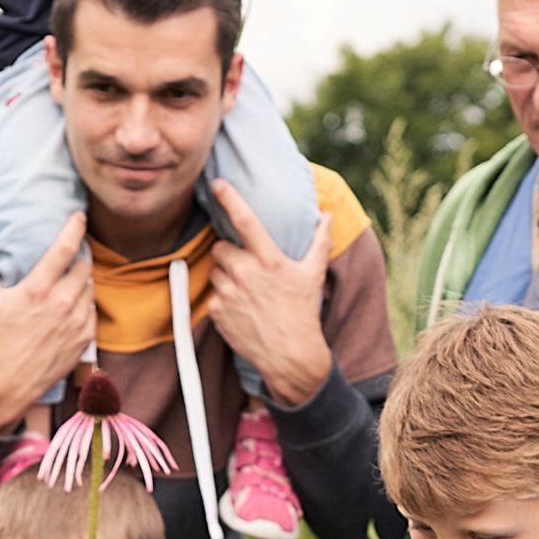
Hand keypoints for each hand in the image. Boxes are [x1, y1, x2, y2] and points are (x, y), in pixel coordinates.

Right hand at [0, 218, 94, 432]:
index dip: (75, 227)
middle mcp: (62, 304)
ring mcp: (76, 323)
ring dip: (82, 282)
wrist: (7, 383)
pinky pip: (92, 312)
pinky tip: (70, 309)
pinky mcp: (84, 340)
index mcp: (38, 289)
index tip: (80, 216)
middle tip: (67, 261)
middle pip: (83, 267)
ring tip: (66, 286)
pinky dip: (85, 306)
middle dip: (77, 260)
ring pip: (90, 289)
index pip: (65, 249)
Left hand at [200, 186, 333, 401]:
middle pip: (220, 247)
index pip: (245, 221)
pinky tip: (241, 309)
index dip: (229, 198)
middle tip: (247, 268)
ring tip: (246, 292)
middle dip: (230, 254)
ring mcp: (229, 293)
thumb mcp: (314, 274)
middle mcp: (246, 273)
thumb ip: (320, 240)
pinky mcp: (216, 311)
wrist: (290, 354)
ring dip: (225, 276)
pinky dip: (222, 299)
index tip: (217, 184)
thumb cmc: (303, 312)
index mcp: (269, 260)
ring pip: (215, 270)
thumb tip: (327, 215)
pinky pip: (212, 295)